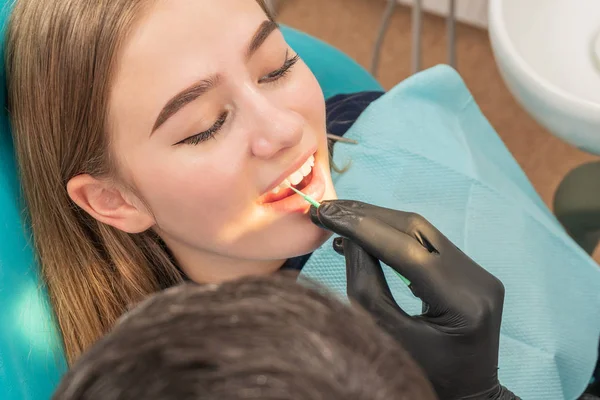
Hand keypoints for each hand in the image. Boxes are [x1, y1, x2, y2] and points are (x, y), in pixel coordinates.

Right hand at [310, 200, 517, 399]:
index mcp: (461, 304)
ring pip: (422, 231)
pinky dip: (394, 235)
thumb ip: (367, 285)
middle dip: (368, 216)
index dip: (363, 228)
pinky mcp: (472, 272)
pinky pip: (428, 243)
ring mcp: (480, 273)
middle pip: (416, 231)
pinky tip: (366, 234)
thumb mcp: (387, 335)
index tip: (327, 213)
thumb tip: (350, 238)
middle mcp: (478, 280)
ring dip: (378, 221)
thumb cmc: (423, 377)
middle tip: (329, 209)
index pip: (407, 251)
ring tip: (341, 217)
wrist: (466, 394)